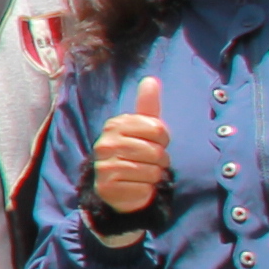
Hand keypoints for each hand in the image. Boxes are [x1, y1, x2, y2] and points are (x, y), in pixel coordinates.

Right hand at [89, 74, 169, 221]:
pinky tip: (136, 186)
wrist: (118, 187)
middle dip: (160, 160)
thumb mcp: (142, 129)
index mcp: (115, 125)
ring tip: (143, 174)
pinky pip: (143, 187)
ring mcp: (104, 166)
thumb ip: (147, 105)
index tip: (154, 144)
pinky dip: (146, 190)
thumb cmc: (135, 153)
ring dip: (154, 175)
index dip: (164, 140)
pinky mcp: (107, 187)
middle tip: (149, 162)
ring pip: (151, 170)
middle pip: (156, 152)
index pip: (158, 130)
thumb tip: (151, 79)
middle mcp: (105, 143)